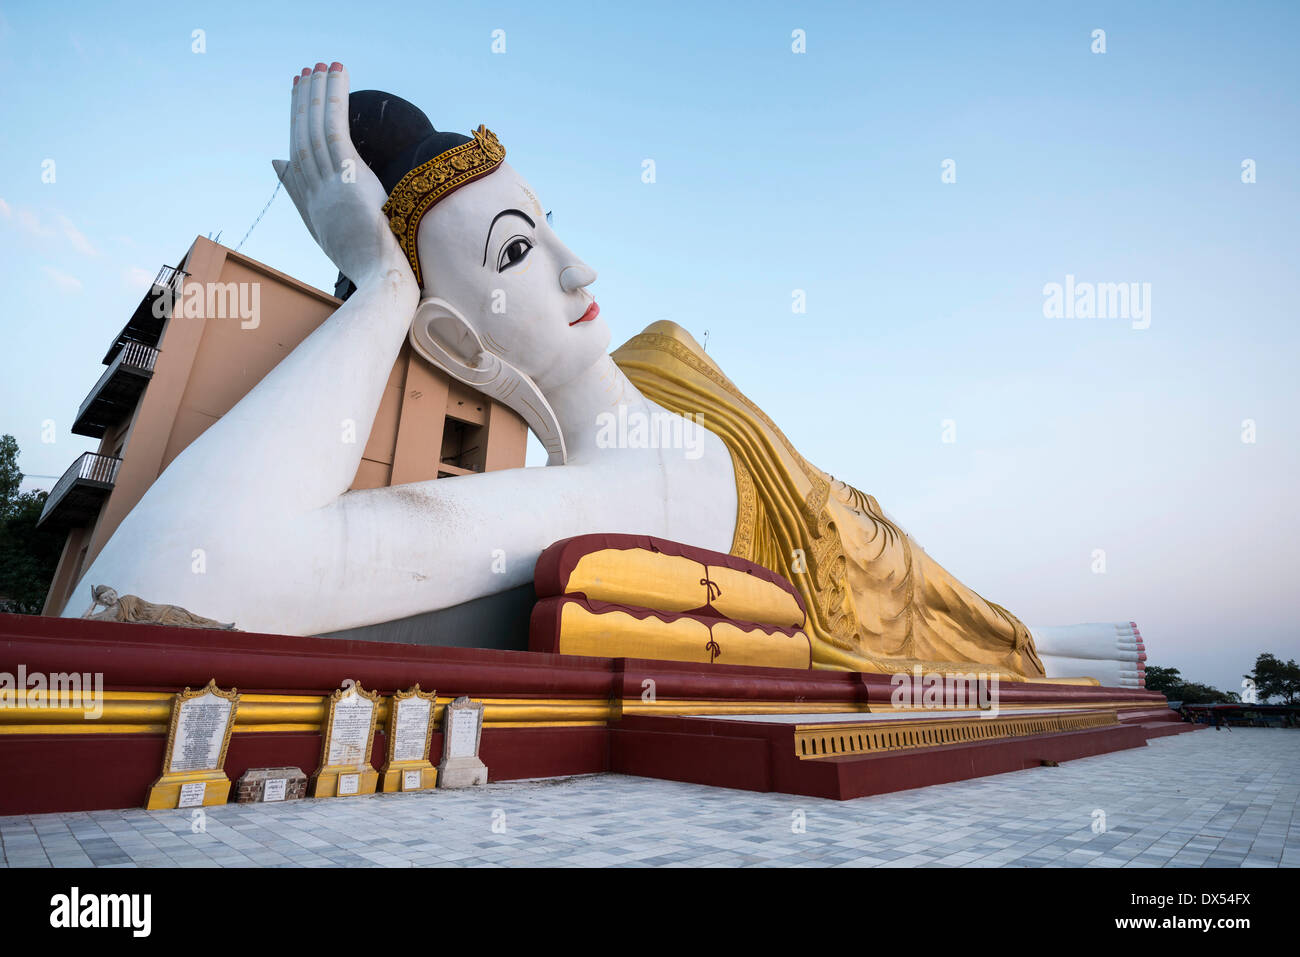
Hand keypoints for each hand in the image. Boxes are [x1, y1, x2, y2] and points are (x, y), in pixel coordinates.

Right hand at [273, 63, 412, 288]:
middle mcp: (315, 194)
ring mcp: (328, 185)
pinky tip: (334, 74)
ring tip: (317, 65)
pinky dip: (332, 98)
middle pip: (302, 139)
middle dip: (301, 105)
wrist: (381, 282)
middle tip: (302, 74)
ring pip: (315, 129)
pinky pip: (335, 127)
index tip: (296, 104)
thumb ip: (312, 208)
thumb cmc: (373, 269)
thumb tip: (288, 177)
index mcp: (314, 211)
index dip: (295, 129)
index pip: (298, 161)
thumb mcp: (339, 238)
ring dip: (315, 94)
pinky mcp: (346, 176)